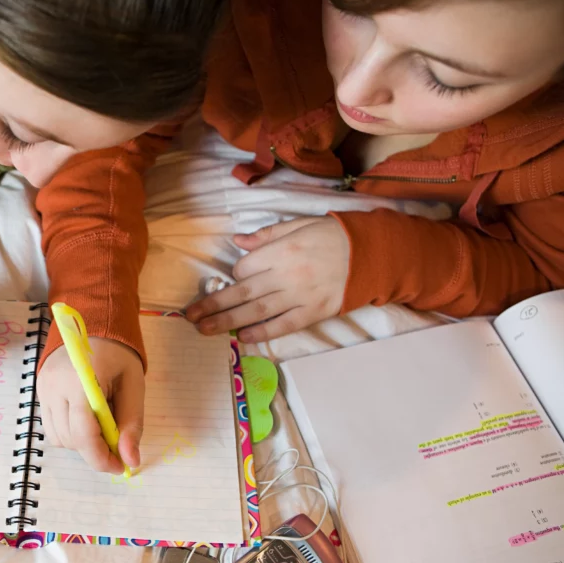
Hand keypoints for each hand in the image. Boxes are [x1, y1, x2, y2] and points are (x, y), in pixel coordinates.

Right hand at [38, 338, 144, 474]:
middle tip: (116, 446)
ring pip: (58, 438)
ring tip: (101, 428)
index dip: (101, 458)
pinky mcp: (39, 390)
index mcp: (81, 381)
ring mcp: (43, 388)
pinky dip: (69, 432)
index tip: (120, 466)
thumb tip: (131, 460)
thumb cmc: (119, 354)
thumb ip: (132, 424)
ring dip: (81, 443)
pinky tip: (85, 420)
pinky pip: (51, 426)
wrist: (93, 322)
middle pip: (71, 439)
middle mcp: (55, 386)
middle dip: (94, 451)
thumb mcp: (134, 386)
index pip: (84, 434)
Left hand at [186, 217, 348, 341]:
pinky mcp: (314, 313)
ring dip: (227, 321)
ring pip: (256, 312)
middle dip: (212, 304)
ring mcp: (300, 297)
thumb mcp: (300, 225)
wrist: (374, 253)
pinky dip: (262, 332)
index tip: (237, 278)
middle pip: (241, 293)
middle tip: (190, 315)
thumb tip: (238, 241)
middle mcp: (287, 275)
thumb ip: (268, 235)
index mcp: (282, 251)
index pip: (245, 268)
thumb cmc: (335, 235)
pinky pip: (283, 325)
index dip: (236, 274)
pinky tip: (243, 337)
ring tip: (204, 329)